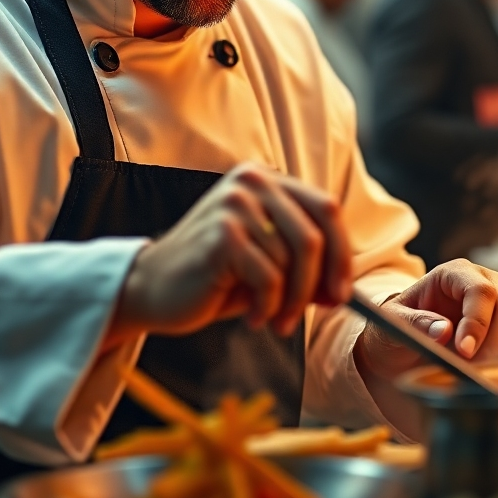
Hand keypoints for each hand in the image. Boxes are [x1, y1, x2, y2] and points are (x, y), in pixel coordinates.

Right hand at [108, 163, 351, 344]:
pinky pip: (269, 279)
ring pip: (291, 262)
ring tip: (272, 317)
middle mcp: (252, 182)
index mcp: (266, 180)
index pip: (326, 208)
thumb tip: (343, 288)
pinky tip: (253, 317)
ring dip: (290, 303)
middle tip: (319, 312)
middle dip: (321, 282)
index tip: (344, 291)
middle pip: (314, 235)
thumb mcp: (267, 263)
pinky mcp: (222, 234)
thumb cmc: (215, 276)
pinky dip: (268, 307)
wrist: (153, 288)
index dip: (341, 252)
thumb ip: (304, 266)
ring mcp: (235, 204)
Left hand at [354, 259, 497, 381]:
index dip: (477, 323)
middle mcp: (487, 278)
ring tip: (472, 364)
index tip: (464, 352)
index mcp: (456, 272)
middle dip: (492, 345)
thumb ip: (415, 323)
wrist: (412, 337)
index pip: (480, 292)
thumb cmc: (402, 325)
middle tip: (467, 364)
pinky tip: (488, 363)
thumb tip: (444, 331)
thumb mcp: (395, 322)